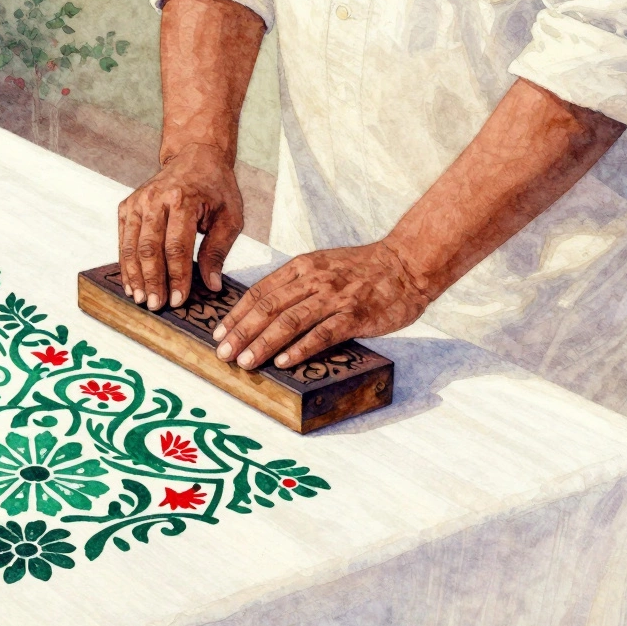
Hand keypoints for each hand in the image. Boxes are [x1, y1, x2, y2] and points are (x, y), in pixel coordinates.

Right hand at [117, 144, 243, 310]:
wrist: (195, 156)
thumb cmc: (216, 188)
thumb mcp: (230, 216)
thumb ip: (219, 251)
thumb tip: (211, 284)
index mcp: (183, 199)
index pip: (177, 247)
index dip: (177, 277)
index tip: (179, 300)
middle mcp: (156, 199)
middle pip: (149, 248)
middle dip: (152, 281)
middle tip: (156, 305)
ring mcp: (138, 202)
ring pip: (131, 246)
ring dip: (135, 276)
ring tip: (140, 299)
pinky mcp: (127, 206)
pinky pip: (123, 240)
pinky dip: (125, 263)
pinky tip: (131, 283)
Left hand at [211, 242, 431, 368]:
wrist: (408, 263)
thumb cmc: (364, 270)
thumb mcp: (323, 266)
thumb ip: (297, 284)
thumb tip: (266, 310)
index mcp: (302, 267)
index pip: (260, 292)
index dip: (236, 315)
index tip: (219, 333)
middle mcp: (314, 280)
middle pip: (268, 308)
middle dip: (240, 333)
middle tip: (222, 354)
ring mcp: (334, 297)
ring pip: (289, 321)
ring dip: (262, 343)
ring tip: (245, 362)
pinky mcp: (355, 315)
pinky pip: (323, 334)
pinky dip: (301, 348)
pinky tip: (284, 362)